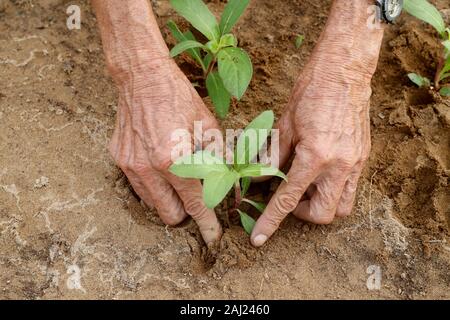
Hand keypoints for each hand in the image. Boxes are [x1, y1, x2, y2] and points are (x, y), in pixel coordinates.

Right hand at [109, 58, 221, 243]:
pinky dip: (153, 185)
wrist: (142, 77)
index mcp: (174, 161)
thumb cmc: (180, 98)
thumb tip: (233, 183)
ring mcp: (130, 165)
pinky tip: (161, 166)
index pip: (195, 204)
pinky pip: (138, 187)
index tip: (213, 236)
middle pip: (170, 215)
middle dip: (186, 213)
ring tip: (178, 178)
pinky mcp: (119, 159)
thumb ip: (221, 160)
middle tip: (197, 197)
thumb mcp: (210, 127)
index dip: (207, 224)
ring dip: (168, 200)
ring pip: (152, 205)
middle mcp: (148, 169)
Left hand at [251, 57, 373, 246]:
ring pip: (343, 208)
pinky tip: (319, 174)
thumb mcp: (284, 124)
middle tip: (288, 197)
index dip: (271, 222)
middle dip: (301, 215)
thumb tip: (257, 178)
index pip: (288, 200)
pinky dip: (332, 190)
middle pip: (323, 215)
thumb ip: (271, 156)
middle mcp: (340, 165)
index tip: (258, 238)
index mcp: (316, 156)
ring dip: (321, 206)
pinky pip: (351, 188)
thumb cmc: (311, 91)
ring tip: (305, 188)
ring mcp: (356, 163)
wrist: (344, 70)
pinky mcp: (363, 157)